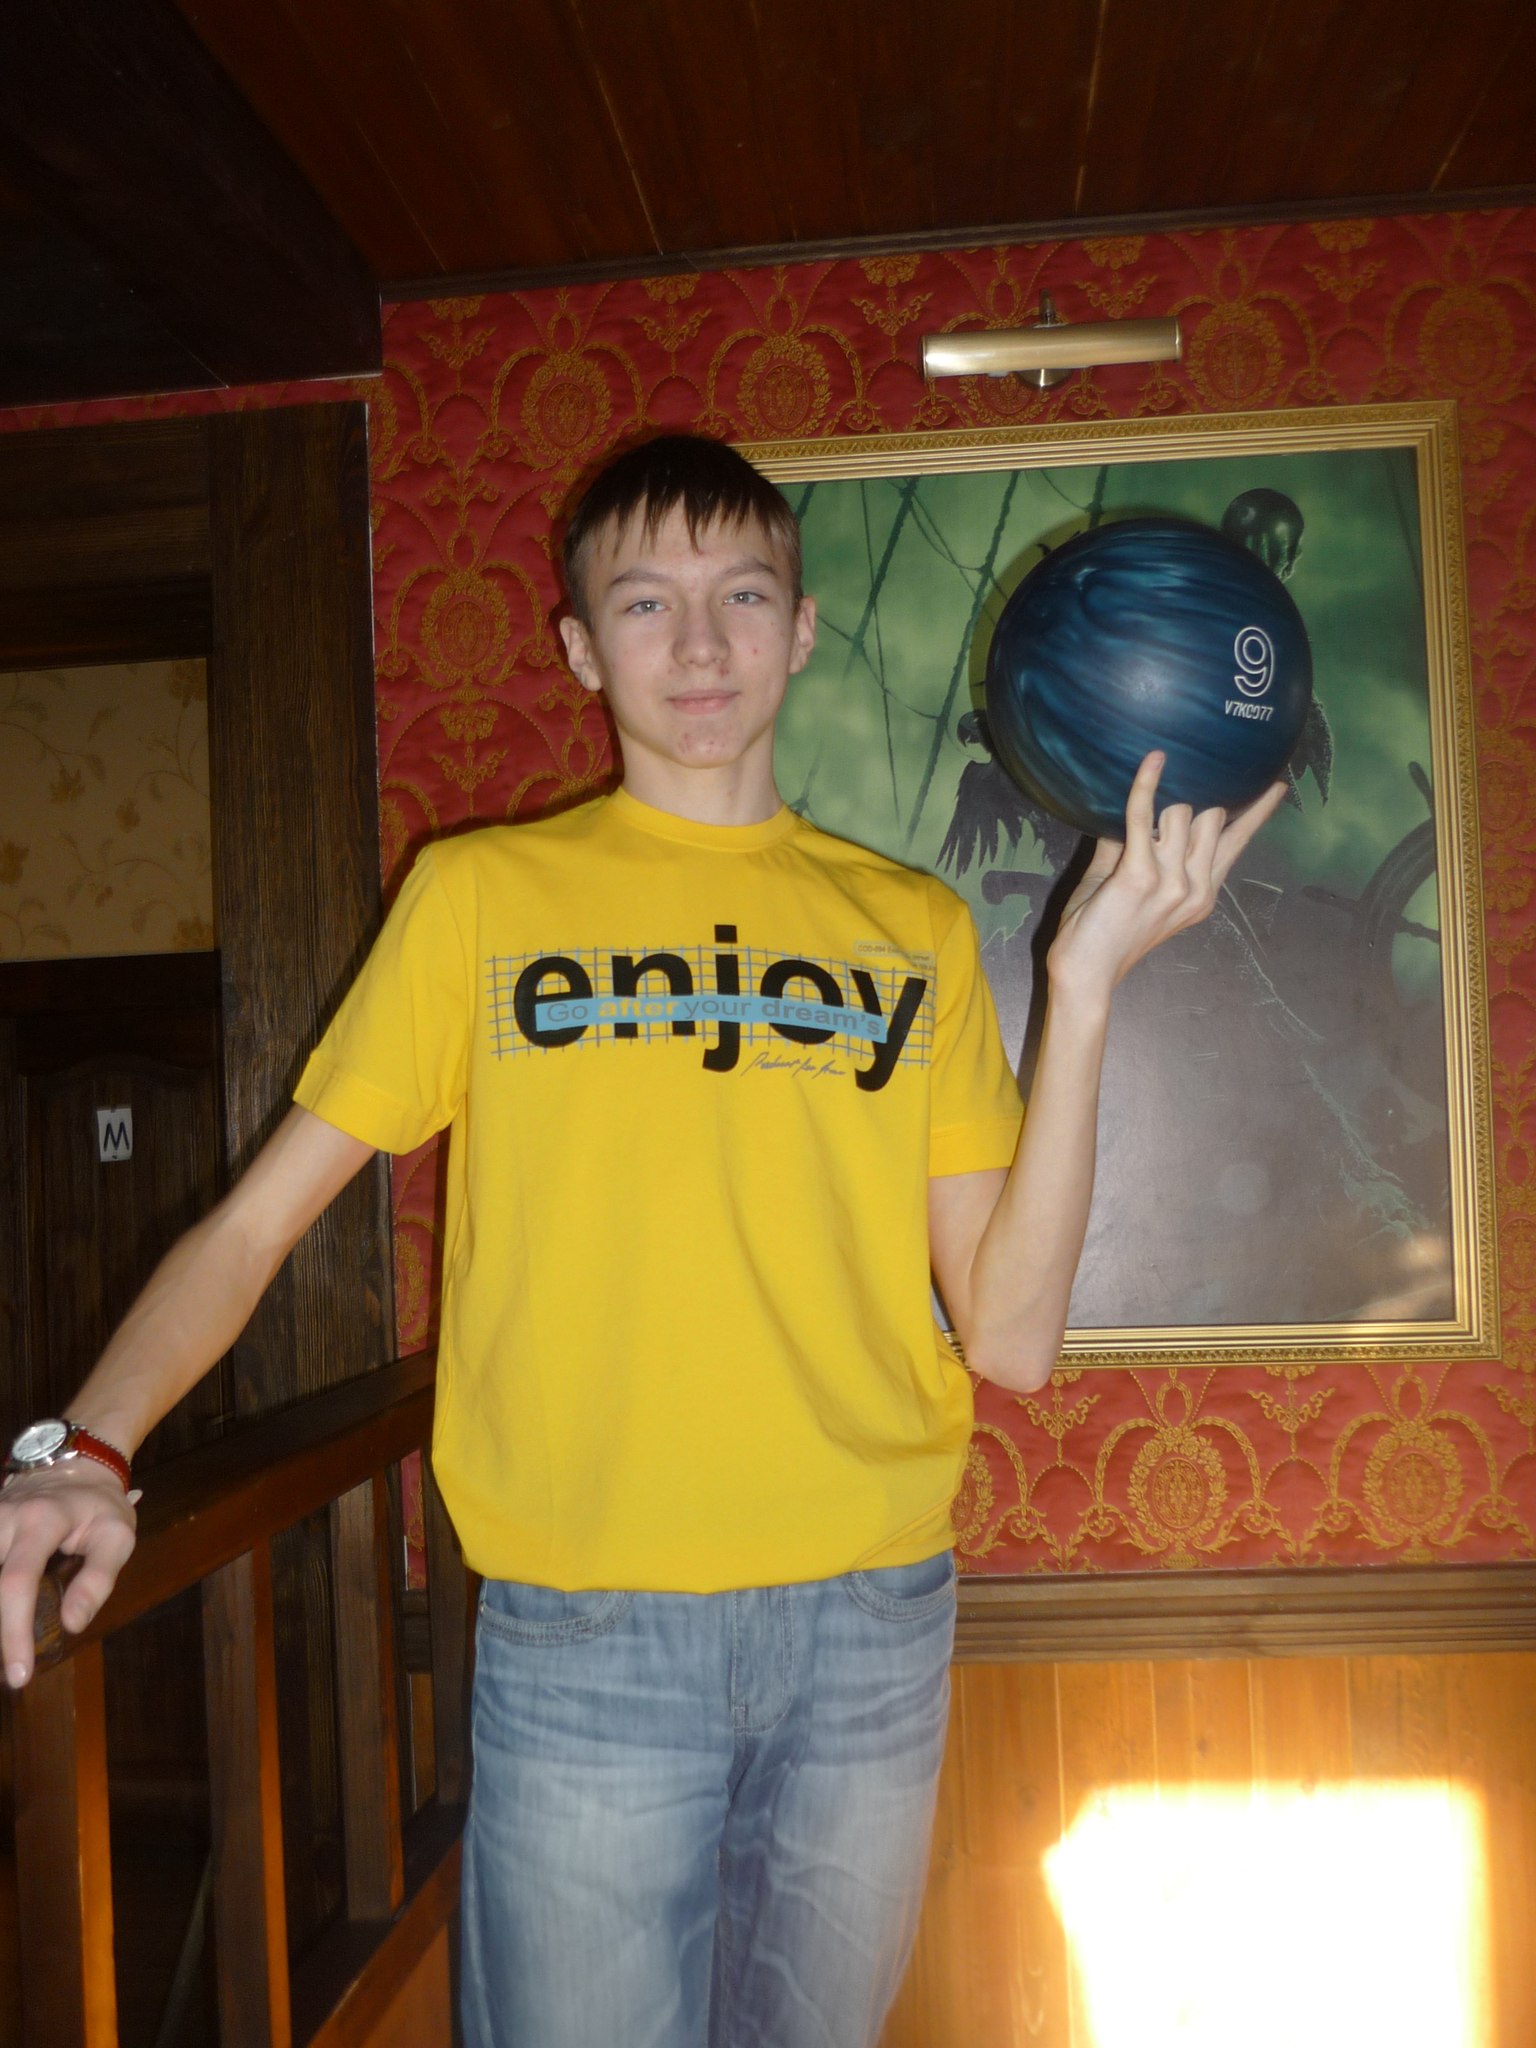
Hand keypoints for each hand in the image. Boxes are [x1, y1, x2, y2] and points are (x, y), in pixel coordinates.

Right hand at [0, 1463, 137, 1687]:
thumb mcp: (117, 1536)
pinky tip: (9, 1619)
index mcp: (41, 1520)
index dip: (12, 1631)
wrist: (76, 1463)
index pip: (16, 1581)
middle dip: (0, 1631)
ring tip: (12, 1646)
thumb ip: (97, 1579)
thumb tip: (72, 1625)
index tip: (19, 1673)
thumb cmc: (99, 1505)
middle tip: (14, 1669)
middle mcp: (3, 1518)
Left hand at [1046, 752, 1286, 1003]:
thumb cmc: (1100, 933)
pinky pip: (1144, 817)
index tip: (1276, 787)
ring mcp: (1172, 883)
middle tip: (1183, 775)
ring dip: (1162, 799)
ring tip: (1148, 787)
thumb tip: (1133, 804)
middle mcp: (1195, 887)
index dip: (1257, 813)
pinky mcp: (1140, 876)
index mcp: (1201, 893)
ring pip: (1182, 813)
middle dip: (1196, 796)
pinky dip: (1145, 786)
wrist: (1085, 973)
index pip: (1237, 844)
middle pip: (1212, 818)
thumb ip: (1134, 845)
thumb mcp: (1127, 882)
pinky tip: (1153, 761)